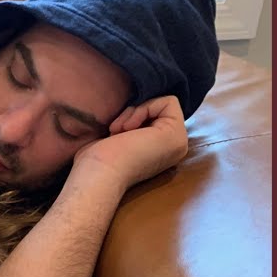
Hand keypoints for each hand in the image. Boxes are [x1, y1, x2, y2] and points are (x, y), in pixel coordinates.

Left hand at [71, 94, 188, 190]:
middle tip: (116, 130)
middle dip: (133, 113)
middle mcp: (174, 149)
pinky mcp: (177, 135)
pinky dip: (145, 108)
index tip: (115, 131)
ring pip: (162, 105)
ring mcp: (178, 143)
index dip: (133, 116)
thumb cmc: (98, 160)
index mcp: (161, 153)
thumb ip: (131, 124)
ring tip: (118, 131)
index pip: (154, 115)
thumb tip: (133, 106)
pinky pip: (169, 101)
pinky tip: (128, 128)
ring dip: (135, 112)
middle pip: (158, 110)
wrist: (98, 174)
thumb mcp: (116, 137)